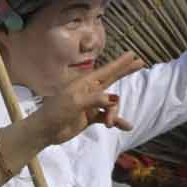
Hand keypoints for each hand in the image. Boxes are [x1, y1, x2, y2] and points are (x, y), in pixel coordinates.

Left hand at [23, 53, 145, 146]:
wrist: (45, 131)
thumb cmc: (56, 112)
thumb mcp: (74, 103)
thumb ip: (94, 99)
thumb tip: (113, 99)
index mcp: (84, 83)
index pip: (106, 71)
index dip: (120, 63)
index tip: (132, 54)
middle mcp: (89, 91)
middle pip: (112, 80)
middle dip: (125, 73)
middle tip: (141, 64)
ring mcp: (91, 104)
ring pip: (112, 104)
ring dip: (113, 114)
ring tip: (109, 124)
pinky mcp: (91, 117)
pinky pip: (108, 117)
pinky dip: (116, 121)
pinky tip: (126, 126)